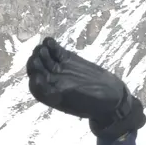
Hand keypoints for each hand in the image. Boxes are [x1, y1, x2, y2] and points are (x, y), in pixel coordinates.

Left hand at [26, 37, 145, 138]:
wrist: (110, 96)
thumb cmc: (94, 103)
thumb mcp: (75, 102)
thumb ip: (59, 93)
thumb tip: (45, 84)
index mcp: (50, 96)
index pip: (36, 88)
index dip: (35, 80)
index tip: (37, 76)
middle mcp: (51, 81)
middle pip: (37, 70)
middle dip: (36, 64)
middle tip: (38, 57)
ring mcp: (58, 69)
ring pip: (44, 59)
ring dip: (42, 53)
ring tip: (44, 48)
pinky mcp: (67, 59)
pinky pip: (55, 52)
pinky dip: (51, 45)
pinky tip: (49, 41)